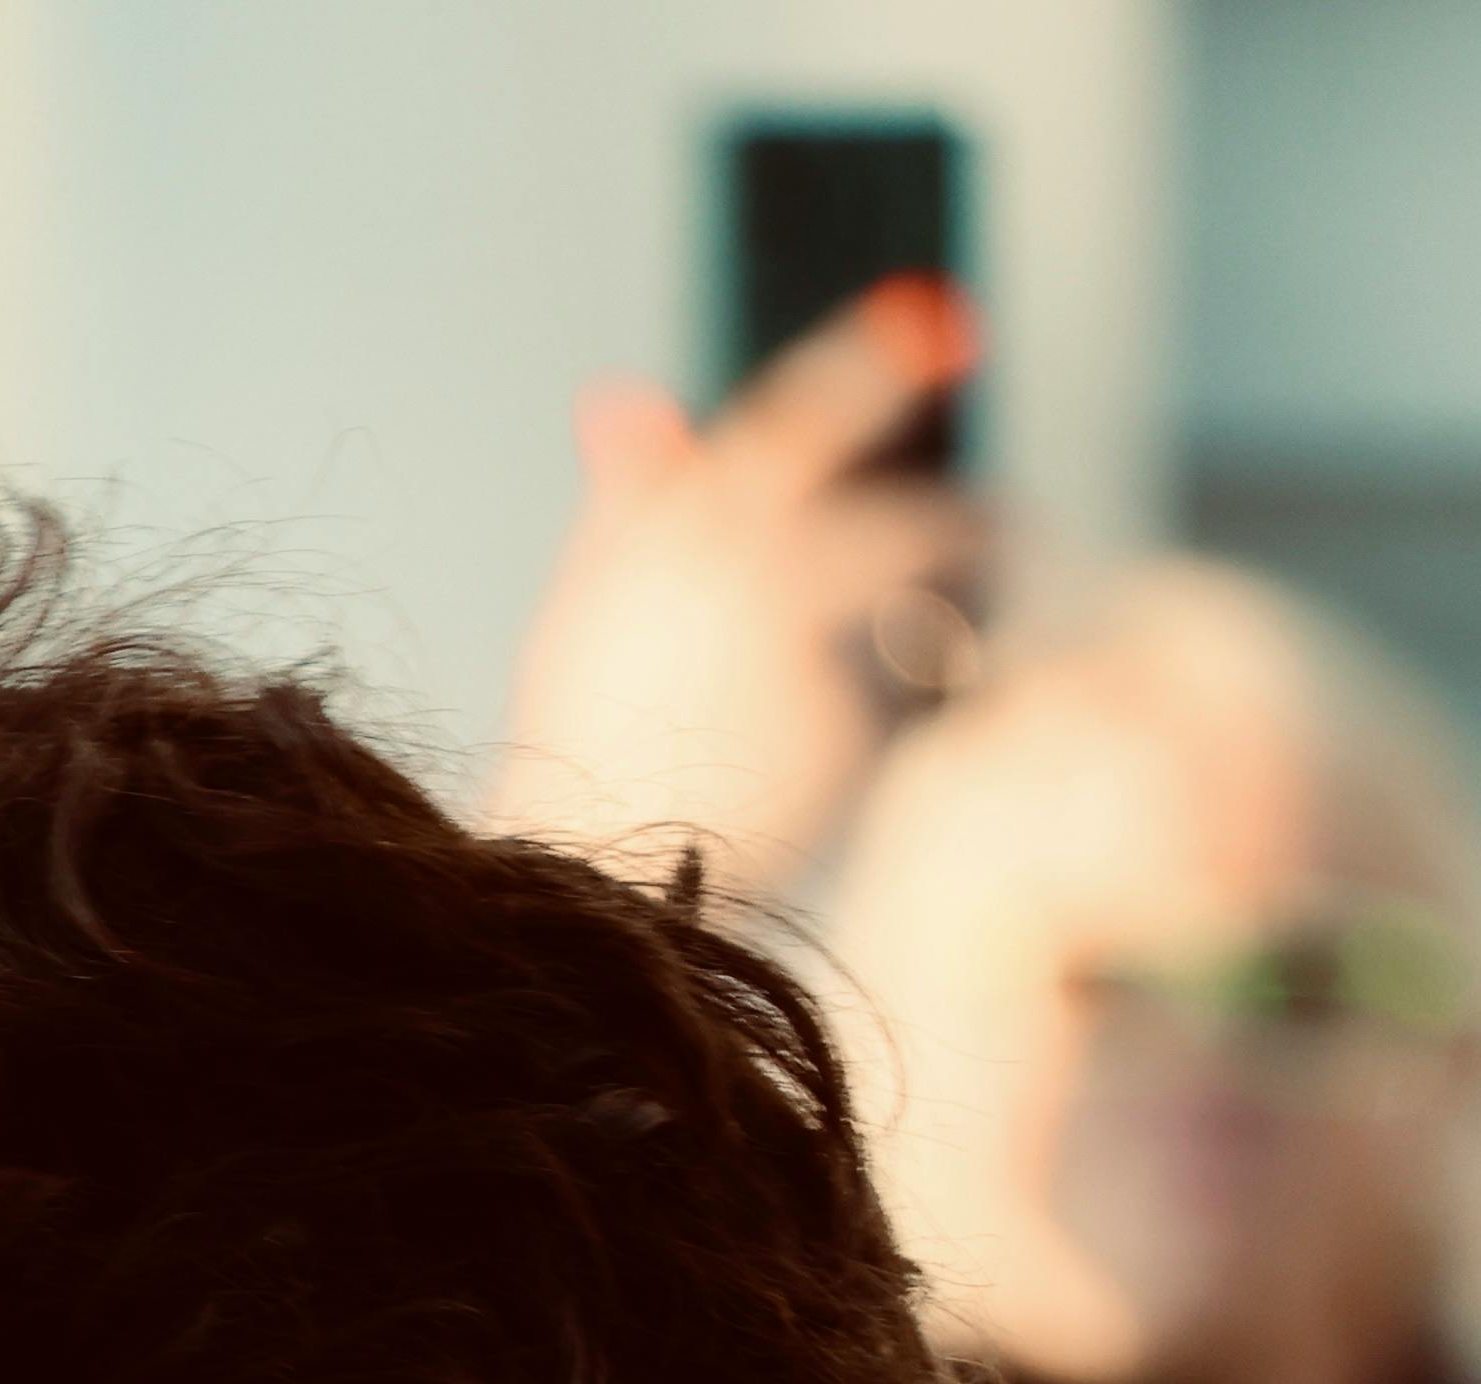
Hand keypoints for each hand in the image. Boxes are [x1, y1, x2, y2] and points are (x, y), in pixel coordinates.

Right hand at [486, 277, 985, 899]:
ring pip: (927, 609)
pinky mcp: (846, 728)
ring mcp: (808, 648)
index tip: (948, 320)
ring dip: (964, 606)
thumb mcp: (588, 596)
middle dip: (967, 529)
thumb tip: (620, 398)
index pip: (806, 411)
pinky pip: (907, 701)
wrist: (592, 858)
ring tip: (975, 623)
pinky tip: (892, 725)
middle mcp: (758, 566)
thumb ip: (629, 494)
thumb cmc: (584, 731)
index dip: (880, 359)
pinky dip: (911, 710)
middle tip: (1002, 529)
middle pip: (907, 526)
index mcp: (693, 516)